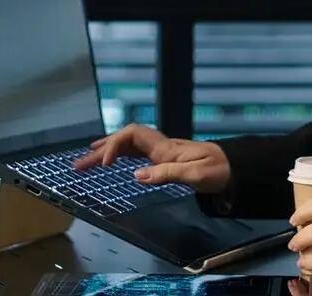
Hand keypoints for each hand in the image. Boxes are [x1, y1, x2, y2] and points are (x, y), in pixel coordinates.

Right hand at [70, 123, 230, 193]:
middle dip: (100, 150)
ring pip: (127, 146)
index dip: (113, 146)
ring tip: (84, 163)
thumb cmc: (218, 171)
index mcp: (164, 148)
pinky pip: (135, 152)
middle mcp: (159, 145)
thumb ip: (167, 174)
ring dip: (105, 152)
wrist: (235, 168)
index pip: (131, 135)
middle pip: (124, 139)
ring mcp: (161, 151)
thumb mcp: (196, 175)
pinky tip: (111, 162)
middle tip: (77, 166)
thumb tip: (136, 175)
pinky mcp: (164, 159)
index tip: (103, 166)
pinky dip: (119, 155)